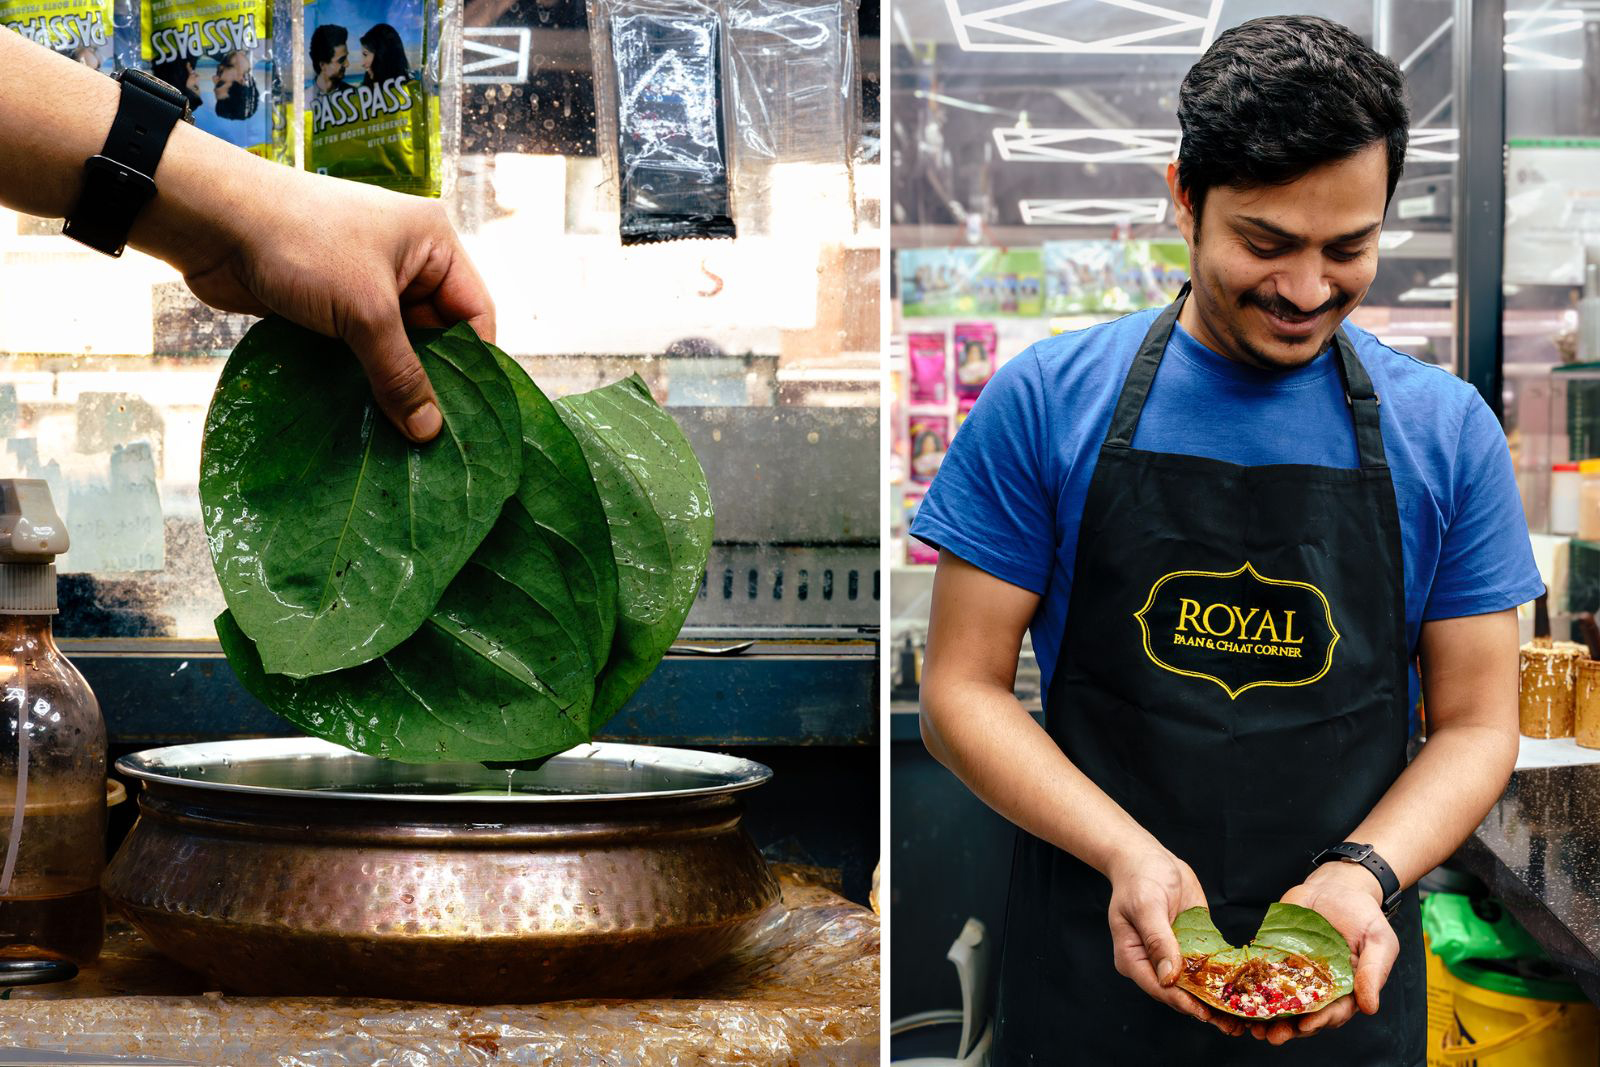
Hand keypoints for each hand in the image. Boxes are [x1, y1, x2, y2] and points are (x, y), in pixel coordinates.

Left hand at [141, 148, 494, 443]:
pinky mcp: (331, 303)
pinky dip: (362, 378)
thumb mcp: (365, 310)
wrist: (212, 219)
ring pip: (396, 346)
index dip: (475, 365)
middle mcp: (407, 261)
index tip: (467, 416)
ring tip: (400, 437)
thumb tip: (429, 431)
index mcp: (433, 243)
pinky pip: (360, 349)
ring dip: (393, 384)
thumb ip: (400, 373)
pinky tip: (364, 415)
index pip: (476, 313)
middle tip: (433, 437)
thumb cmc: (302, 245)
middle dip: (431, 380)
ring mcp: (366, 282)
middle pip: (437, 335)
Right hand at [1105, 844, 1244, 1037]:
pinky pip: (1206, 967)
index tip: (1205, 1012)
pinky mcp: (1189, 946)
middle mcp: (1152, 963)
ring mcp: (1172, 956)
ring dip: (1217, 999)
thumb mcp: (1146, 906)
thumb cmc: (1139, 878)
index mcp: (1133, 958)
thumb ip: (1158, 940)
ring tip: (1242, 1016)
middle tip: (1233, 1024)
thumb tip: (1169, 976)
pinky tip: (1242, 989)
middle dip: (1204, 1007)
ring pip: (1194, 985)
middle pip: (1178, 993)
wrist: (1148, 858)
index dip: (1183, 1002)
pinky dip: (1222, 979)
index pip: (1158, 988)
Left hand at [1247, 862, 1397, 1045]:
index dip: (1320, 1021)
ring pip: (1281, 1001)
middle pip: (1304, 1014)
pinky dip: (1252, 988)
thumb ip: (1374, 973)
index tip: (1305, 1026)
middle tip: (1273, 1036)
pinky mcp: (1276, 956)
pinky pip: (1263, 975)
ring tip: (1253, 1027)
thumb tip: (1370, 1008)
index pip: (1334, 1013)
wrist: (1337, 886)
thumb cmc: (1363, 915)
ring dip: (1267, 1017)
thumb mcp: (1379, 941)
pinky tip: (1240, 998)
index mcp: (1346, 989)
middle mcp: (1319, 986)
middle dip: (1289, 1028)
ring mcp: (1296, 973)